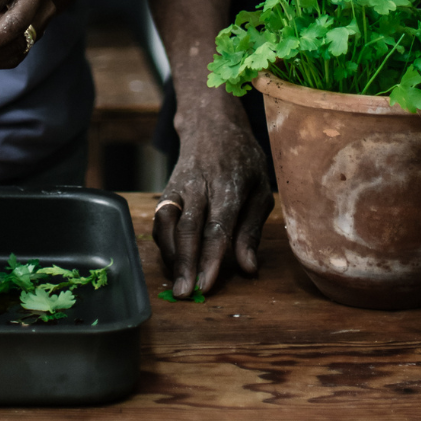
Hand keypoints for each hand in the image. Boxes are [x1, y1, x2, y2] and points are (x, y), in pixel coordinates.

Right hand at [153, 105, 271, 298]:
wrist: (212, 127)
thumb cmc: (243, 161)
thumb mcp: (261, 189)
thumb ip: (252, 230)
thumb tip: (249, 268)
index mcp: (229, 184)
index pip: (218, 225)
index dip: (212, 257)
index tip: (207, 284)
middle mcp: (200, 185)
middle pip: (189, 228)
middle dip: (186, 263)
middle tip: (186, 293)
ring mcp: (178, 188)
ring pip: (168, 225)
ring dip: (171, 257)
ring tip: (178, 283)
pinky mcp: (165, 192)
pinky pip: (159, 221)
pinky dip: (163, 244)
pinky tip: (173, 263)